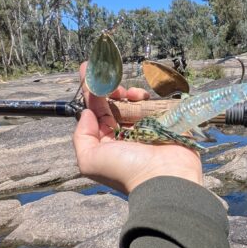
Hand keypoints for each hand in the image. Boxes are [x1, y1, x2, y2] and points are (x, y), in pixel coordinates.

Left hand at [72, 63, 202, 193]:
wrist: (164, 178)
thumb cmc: (125, 170)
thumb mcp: (90, 160)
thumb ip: (82, 137)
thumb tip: (86, 114)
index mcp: (106, 143)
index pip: (96, 112)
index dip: (90, 92)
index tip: (86, 69)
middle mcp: (124, 135)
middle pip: (114, 104)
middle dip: (110, 89)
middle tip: (110, 80)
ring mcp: (145, 128)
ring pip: (133, 102)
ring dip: (128, 93)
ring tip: (129, 93)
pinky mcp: (164, 123)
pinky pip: (153, 104)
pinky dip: (146, 98)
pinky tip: (143, 96)